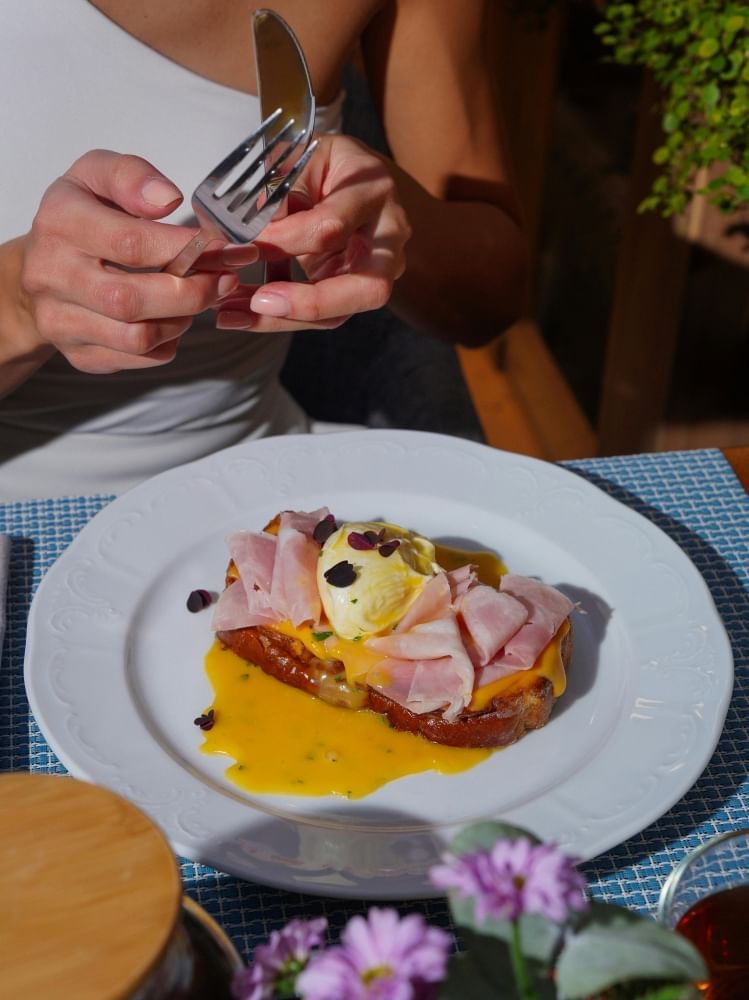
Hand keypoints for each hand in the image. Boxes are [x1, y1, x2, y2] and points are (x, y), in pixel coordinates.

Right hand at [19, 150, 251, 373]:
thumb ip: (132, 176)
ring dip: (182, 321)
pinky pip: (136, 358)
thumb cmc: (80, 218)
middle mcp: (51, 275)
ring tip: (198, 298)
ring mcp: (60, 320)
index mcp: (60, 222)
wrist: (40, 267)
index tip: (220, 247)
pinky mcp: (78, 354)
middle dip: (192, 293)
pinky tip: (173, 319)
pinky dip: (167, 343)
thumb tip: (169, 200)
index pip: (131, 244)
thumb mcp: (96, 176)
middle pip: (131, 300)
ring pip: (136, 337)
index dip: (185, 249)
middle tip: (223, 280)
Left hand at [215, 134, 410, 331]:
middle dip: (310, 303)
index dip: (285, 240)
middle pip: (366, 287)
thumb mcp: (299, 158)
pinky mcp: (356, 290)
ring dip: (285, 318)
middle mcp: (389, 237)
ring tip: (235, 314)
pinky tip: (243, 311)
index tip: (242, 244)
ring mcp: (379, 270)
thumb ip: (276, 191)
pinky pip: (322, 314)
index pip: (332, 227)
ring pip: (341, 312)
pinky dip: (281, 315)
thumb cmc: (325, 165)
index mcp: (372, 190)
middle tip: (258, 303)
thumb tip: (244, 232)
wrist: (355, 179)